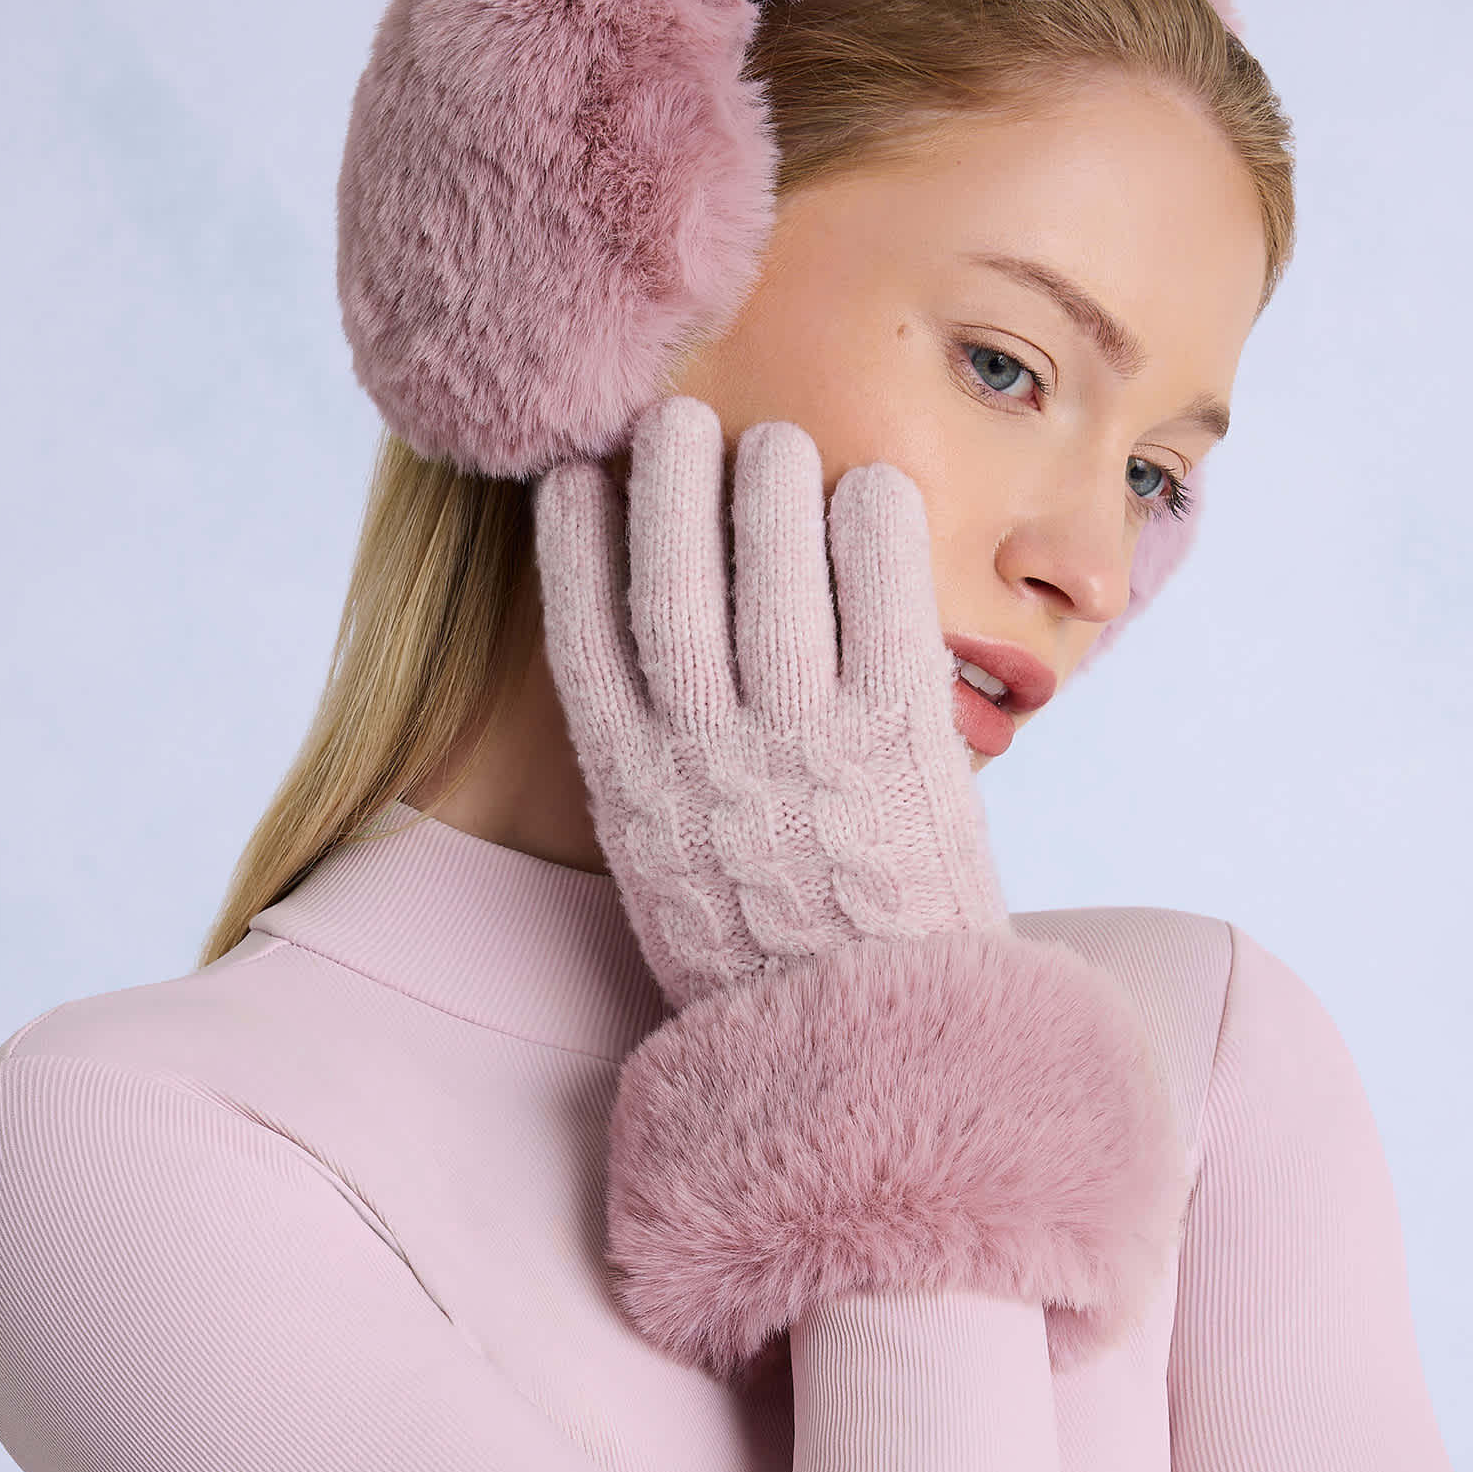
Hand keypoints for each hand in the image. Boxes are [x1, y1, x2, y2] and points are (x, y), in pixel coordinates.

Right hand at [535, 396, 1002, 1011]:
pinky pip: (881, 595)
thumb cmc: (772, 965)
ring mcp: (800, 741)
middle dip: (667, 479)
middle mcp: (705, 754)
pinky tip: (868, 488)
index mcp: (633, 790)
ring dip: (770, 480)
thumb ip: (659, 780)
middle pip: (672, 578)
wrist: (870, 1055)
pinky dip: (870, 524)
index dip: (575, 539)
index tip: (578, 474)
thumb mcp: (674, 877)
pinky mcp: (897, 735)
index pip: (583, 631)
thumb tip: (662, 687)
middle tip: (677, 416)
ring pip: (772, 566)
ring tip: (776, 443)